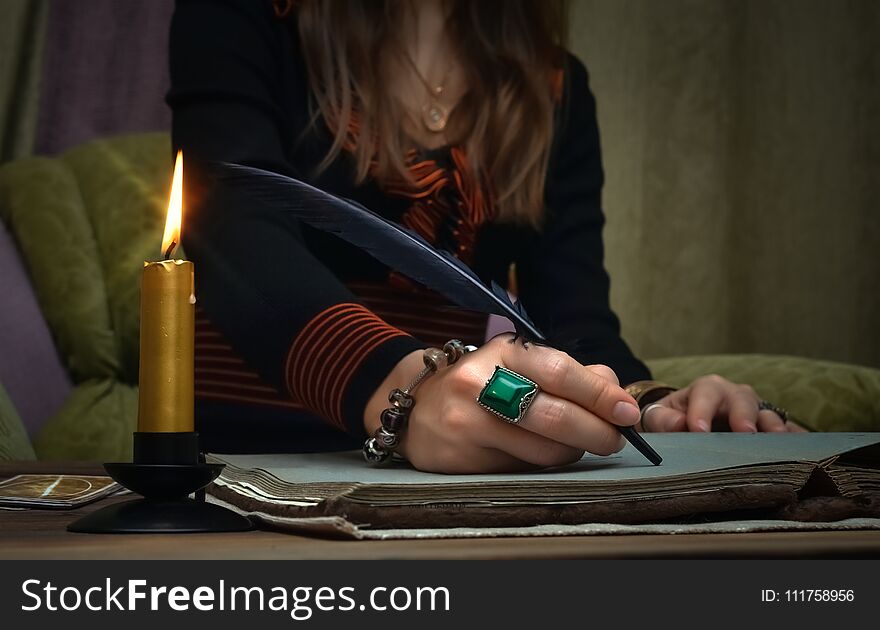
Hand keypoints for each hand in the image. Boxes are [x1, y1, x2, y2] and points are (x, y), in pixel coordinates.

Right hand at [364, 334, 641, 472]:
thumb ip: (571, 373)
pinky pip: (521, 469)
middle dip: (596, 432)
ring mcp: (467, 423)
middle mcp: (479, 384)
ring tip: (576, 445)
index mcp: (502, 353)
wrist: (416, 409)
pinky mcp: (460, 459)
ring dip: (572, 452)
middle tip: (615, 439)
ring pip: (542, 450)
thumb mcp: (520, 365)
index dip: (599, 394)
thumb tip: (615, 389)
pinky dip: (543, 465)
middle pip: (553, 416)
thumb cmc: (482, 384)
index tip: (628, 411)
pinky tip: (540, 454)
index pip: (559, 371)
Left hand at [639, 374, 805, 432]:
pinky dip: (794, 441)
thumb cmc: (672, 419)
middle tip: (745, 433)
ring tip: (778, 442)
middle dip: (743, 415)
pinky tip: (802, 453)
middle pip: (743, 400)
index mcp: (707, 389)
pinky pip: (787, 433)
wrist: (686, 423)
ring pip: (769, 414)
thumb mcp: (660, 416)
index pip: (705, 394)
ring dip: (774, 428)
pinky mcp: (770, 430)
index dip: (702, 411)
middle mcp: (735, 396)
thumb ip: (663, 419)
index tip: (698, 430)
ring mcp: (756, 412)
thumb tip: (678, 424)